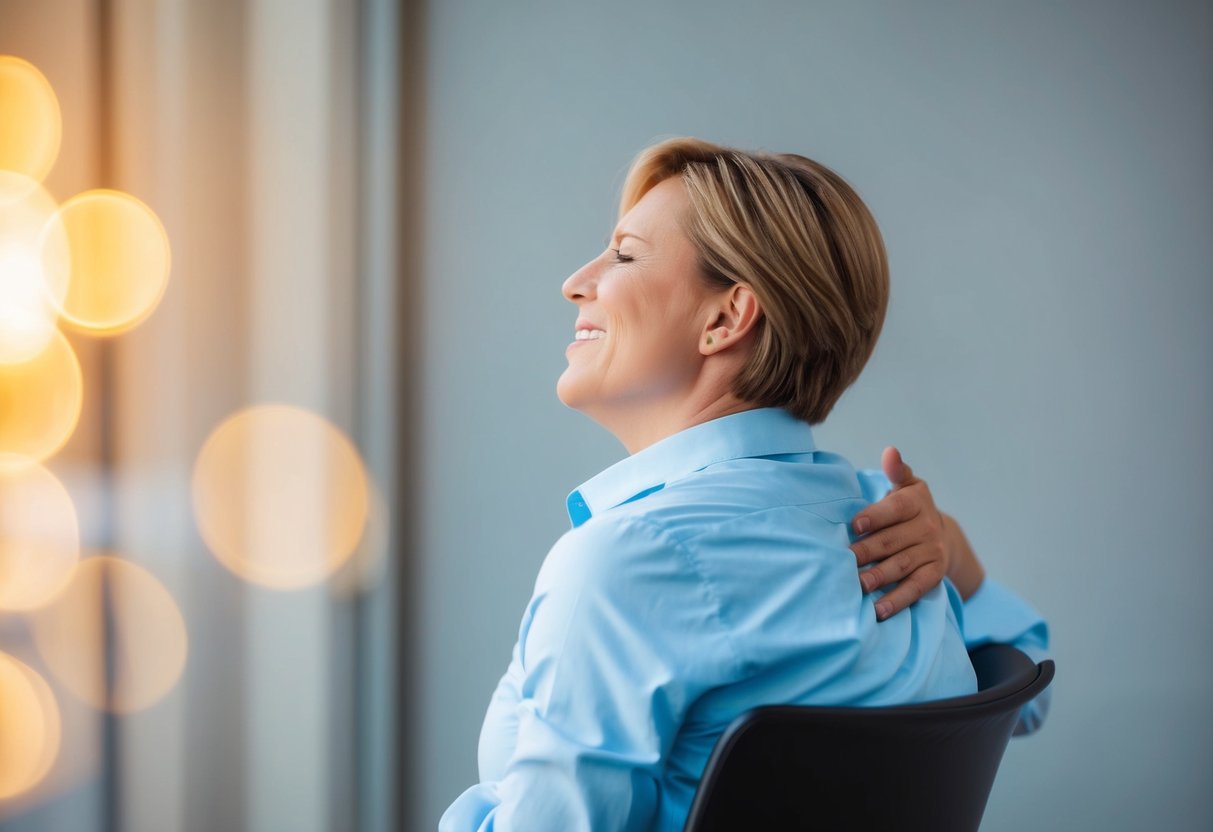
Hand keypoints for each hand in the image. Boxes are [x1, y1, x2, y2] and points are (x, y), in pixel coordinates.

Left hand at [850, 447, 946, 620]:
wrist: (941, 533)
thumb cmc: (910, 508)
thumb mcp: (906, 485)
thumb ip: (896, 470)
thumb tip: (890, 451)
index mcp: (916, 501)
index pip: (894, 509)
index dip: (874, 517)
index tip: (854, 526)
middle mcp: (927, 527)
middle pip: (893, 541)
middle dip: (867, 551)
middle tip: (845, 561)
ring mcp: (932, 552)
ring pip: (901, 565)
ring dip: (879, 577)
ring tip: (858, 585)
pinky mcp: (935, 574)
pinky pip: (915, 589)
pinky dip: (897, 600)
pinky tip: (878, 610)